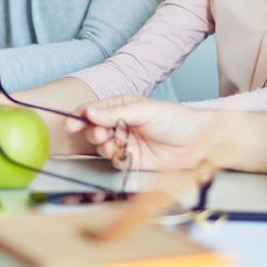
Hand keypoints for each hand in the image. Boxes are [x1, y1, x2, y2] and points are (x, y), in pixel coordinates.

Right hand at [67, 96, 220, 170]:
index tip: (71, 123)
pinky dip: (113, 157)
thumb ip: (114, 113)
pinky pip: (114, 159)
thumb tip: (90, 112)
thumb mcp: (143, 110)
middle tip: (100, 133)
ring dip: (102, 144)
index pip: (94, 110)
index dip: (80, 116)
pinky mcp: (131, 159)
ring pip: (102, 145)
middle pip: (94, 128)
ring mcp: (125, 142)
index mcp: (121, 107)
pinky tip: (120, 152)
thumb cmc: (173, 119)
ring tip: (111, 143)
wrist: (195, 141)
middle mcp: (120, 124)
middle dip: (93, 131)